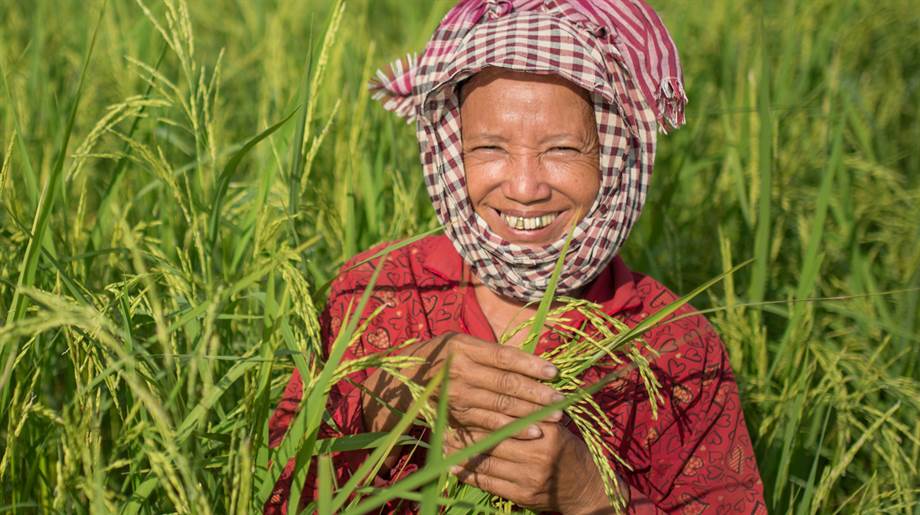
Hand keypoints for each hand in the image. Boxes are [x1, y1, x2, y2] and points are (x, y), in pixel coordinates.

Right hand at [362, 333, 562, 437]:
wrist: (398, 380)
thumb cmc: (439, 357)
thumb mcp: (459, 344)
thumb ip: (489, 352)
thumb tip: (530, 360)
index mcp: (462, 346)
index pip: (503, 356)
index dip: (531, 365)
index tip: (555, 372)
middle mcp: (457, 370)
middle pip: (505, 383)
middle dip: (537, 394)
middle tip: (562, 401)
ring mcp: (454, 395)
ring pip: (499, 406)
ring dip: (529, 414)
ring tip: (553, 419)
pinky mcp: (453, 415)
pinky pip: (486, 423)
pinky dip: (510, 428)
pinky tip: (530, 432)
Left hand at [443, 422, 613, 513]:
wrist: (587, 488)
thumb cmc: (567, 450)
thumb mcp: (556, 427)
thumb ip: (532, 413)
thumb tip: (498, 392)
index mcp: (547, 431)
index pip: (508, 419)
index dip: (483, 413)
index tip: (463, 405)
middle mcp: (539, 453)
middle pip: (494, 440)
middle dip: (467, 434)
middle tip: (446, 425)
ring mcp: (530, 477)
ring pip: (488, 462)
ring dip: (462, 455)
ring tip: (445, 445)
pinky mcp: (523, 495)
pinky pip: (489, 484)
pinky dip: (470, 475)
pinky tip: (455, 468)